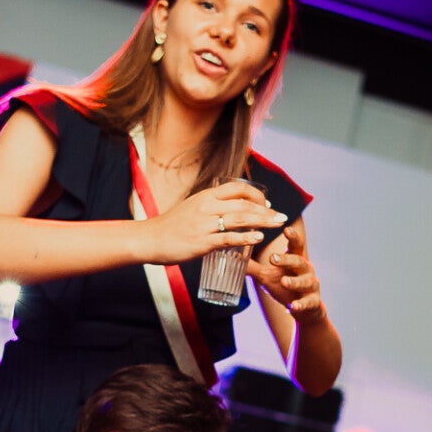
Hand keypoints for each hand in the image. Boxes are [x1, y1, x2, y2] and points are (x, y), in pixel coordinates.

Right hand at [144, 182, 285, 266]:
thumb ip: (210, 207)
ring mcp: (205, 224)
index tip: (267, 204)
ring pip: (240, 219)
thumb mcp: (192, 208)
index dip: (257, 195)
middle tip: (281, 217)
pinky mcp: (202, 242)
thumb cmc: (171, 226)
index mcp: (206, 196)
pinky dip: (245, 237)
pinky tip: (258, 238)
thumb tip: (229, 209)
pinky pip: (228, 238)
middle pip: (244, 204)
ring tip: (277, 224)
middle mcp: (207, 206)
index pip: (238, 189)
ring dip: (262, 221)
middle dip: (266, 210)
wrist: (150, 239)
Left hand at [247, 218, 323, 324]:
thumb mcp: (268, 274)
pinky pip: (308, 303)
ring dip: (294, 282)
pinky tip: (294, 306)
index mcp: (296, 258)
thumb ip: (253, 265)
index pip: (295, 244)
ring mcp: (310, 285)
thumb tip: (232, 255)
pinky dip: (301, 304)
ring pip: (304, 281)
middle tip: (273, 258)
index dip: (292, 236)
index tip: (285, 228)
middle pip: (298, 261)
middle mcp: (306, 269)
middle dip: (286, 259)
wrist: (303, 308)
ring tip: (284, 281)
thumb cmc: (284, 283)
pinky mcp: (312, 302)